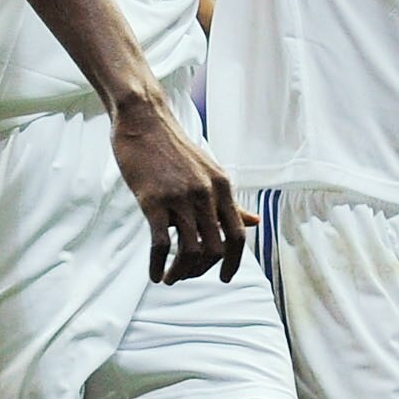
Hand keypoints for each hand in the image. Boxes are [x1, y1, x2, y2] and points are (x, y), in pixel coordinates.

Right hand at [110, 94, 252, 283]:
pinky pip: (161, 244)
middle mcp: (206, 193)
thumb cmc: (173, 148)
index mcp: (223, 187)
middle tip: (186, 276)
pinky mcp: (154, 200)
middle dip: (202, 270)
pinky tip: (154, 274)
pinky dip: (158, 265)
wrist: (143, 119)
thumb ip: (229, 201)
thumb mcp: (209, 172)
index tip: (223, 278)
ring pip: (190, 251)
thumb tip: (254, 223)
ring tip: (170, 278)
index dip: (234, 262)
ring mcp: (181, 197)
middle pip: (215, 249)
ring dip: (181, 272)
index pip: (237, 235)